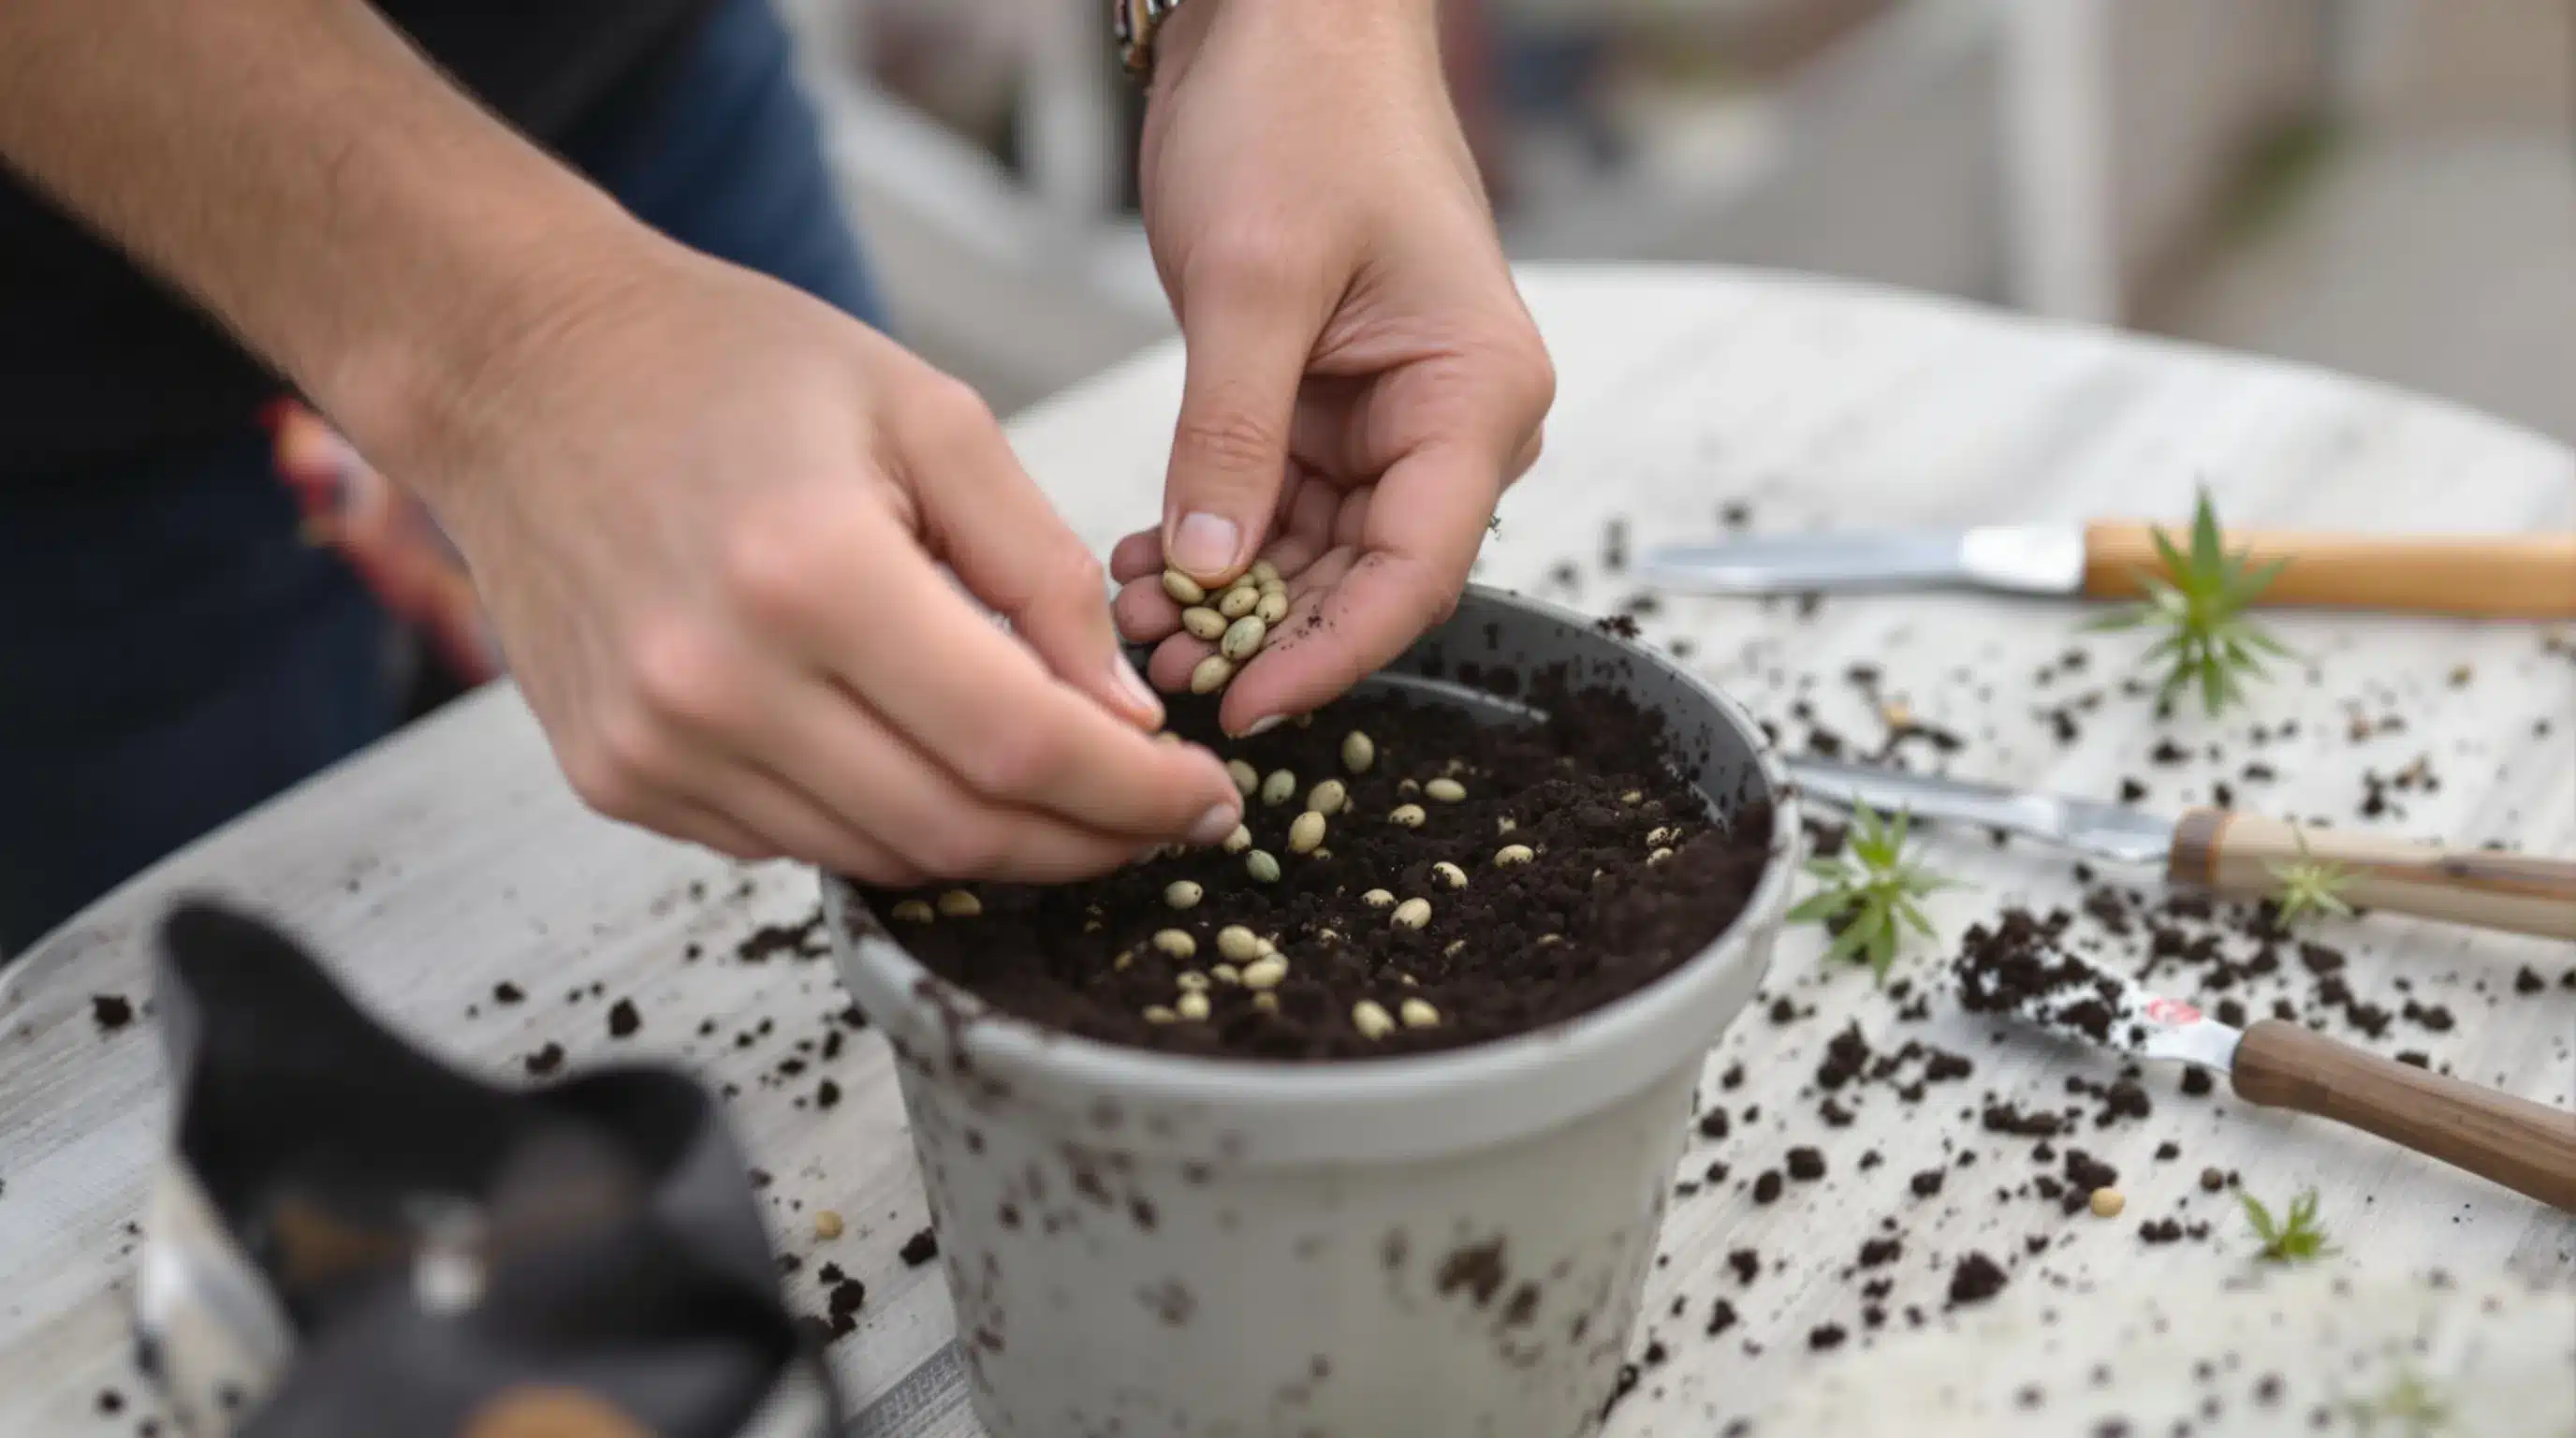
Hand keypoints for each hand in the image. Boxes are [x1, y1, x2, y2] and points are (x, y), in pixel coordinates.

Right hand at [394, 240, 1244, 881]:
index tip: (1208, 799)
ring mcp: (655, 748)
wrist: (520, 369)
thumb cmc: (723, 365)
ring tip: (1062, 792)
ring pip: (881, 857)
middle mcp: (718, 683)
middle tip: (1157, 817)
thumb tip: (1123, 717)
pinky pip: (794, 845)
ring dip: (993, 843)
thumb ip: (1041, 569)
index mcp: (811, 572)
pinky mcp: (618, 780)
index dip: (1134, 795)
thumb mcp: (928, 416)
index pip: (1018, 744)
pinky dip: (885, 822)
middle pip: (957, 829)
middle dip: (1085, 839)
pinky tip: (922, 761)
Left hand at [1109, 0, 1552, 735]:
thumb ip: (1232, 435)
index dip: (1331, 654)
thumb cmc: (1306, 110)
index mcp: (1477, 395)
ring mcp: (1384, 417)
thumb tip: (1212, 568)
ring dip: (1227, 595)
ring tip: (1132, 617)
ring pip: (1312, 553)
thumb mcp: (1254, 282)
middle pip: (1366, 578)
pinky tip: (1144, 562)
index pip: (1416, 570)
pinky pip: (1274, 505)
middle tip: (1157, 665)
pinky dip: (1213, 539)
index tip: (1246, 706)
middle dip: (1264, 632)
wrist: (1284, 16)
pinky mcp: (1321, 404)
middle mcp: (1447, 420)